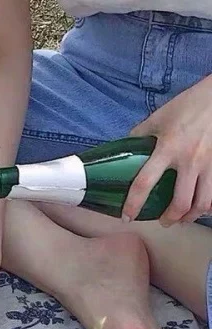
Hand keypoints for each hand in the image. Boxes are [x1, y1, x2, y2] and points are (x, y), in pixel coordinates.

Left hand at [124, 76, 211, 225]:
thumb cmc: (187, 106)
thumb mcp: (157, 118)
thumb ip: (141, 134)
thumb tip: (125, 147)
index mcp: (167, 148)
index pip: (145, 182)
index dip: (134, 203)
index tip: (127, 216)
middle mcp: (189, 160)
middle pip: (180, 202)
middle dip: (170, 218)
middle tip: (163, 222)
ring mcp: (210, 164)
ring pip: (204, 203)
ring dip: (191, 216)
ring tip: (183, 218)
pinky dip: (210, 205)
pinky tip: (203, 206)